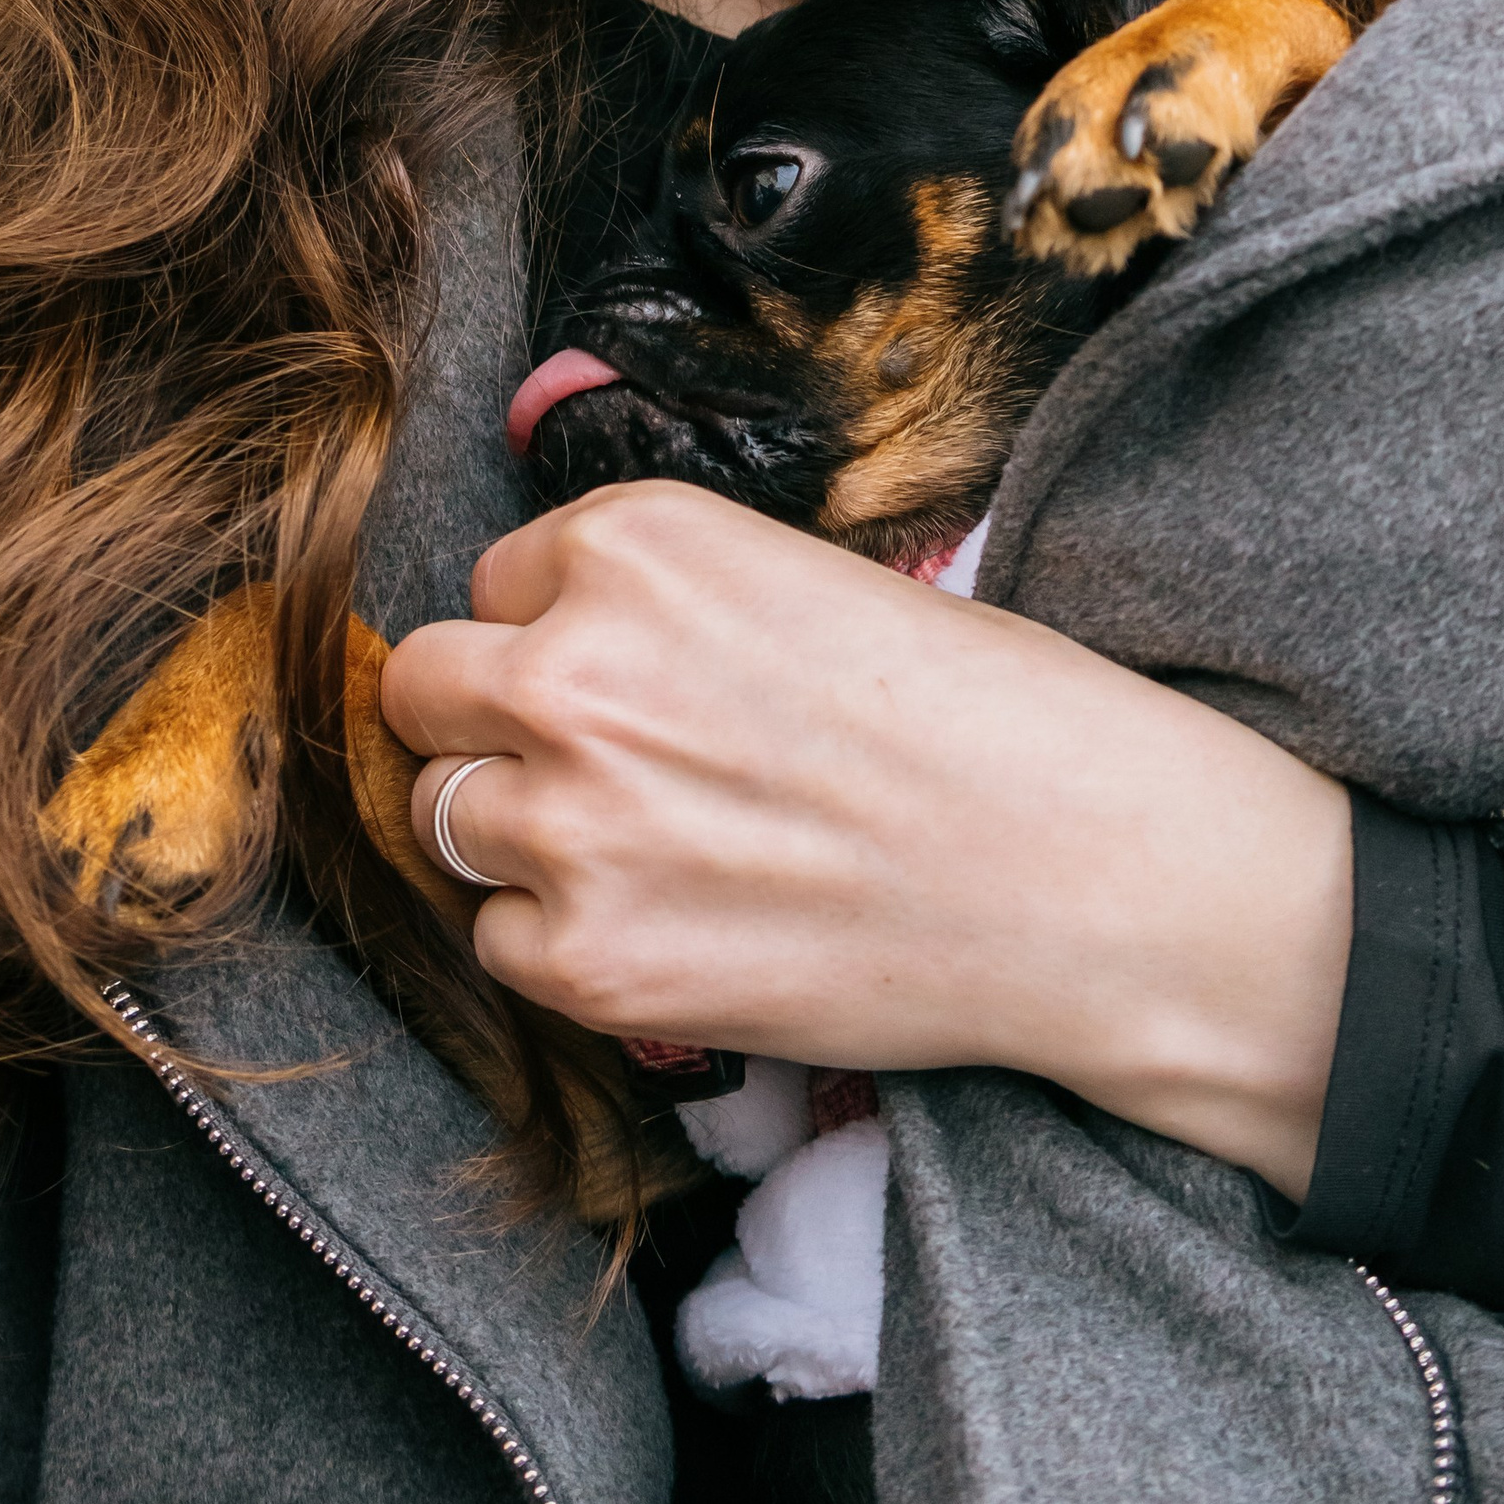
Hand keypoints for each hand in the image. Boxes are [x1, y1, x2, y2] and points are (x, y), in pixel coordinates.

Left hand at [382, 481, 1349, 1198]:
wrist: (1081, 871)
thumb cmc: (977, 713)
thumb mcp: (799, 578)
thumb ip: (656, 600)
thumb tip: (550, 635)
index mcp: (630, 544)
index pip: (498, 582)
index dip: (557, 633)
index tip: (633, 678)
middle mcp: (571, 666)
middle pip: (422, 690)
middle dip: (486, 722)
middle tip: (585, 766)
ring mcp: (569, 821)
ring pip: (444, 816)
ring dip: (516, 832)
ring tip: (640, 849)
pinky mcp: (590, 960)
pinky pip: (500, 941)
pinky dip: (563, 942)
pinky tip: (673, 925)